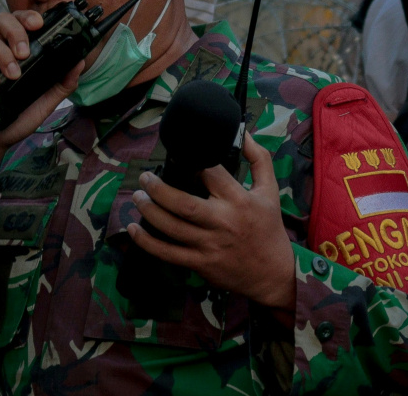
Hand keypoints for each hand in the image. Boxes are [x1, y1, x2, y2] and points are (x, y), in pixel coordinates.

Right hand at [0, 11, 81, 254]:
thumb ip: (61, 83)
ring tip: (13, 75)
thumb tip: (79, 62)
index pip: (18, 22)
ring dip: (2, 54)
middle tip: (25, 53)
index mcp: (11, 51)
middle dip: (16, 31)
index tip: (39, 23)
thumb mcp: (43, 102)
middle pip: (0, 21)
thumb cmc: (13, 120)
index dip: (27, 16)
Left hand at [127, 133, 295, 310]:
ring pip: (171, 227)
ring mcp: (209, 245)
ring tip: (137, 196)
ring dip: (149, 210)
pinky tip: (134, 229)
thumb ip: (258, 159)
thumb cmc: (268, 228)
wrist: (273, 273)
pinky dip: (147, 242)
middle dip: (158, 189)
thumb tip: (243, 133)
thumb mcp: (270, 190)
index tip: (180, 156)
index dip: (193, 161)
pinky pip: (167, 253)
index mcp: (239, 200)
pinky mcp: (201, 264)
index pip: (210, 174)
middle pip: (183, 203)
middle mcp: (222, 222)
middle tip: (145, 178)